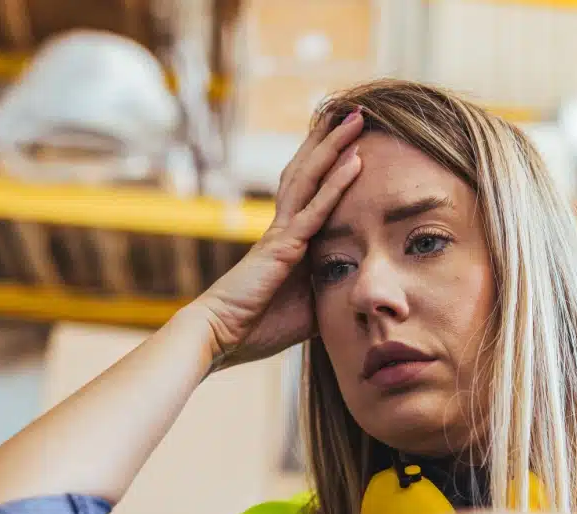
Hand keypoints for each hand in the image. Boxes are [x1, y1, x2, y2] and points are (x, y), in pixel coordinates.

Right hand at [195, 110, 365, 367]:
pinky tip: (354, 162)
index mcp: (289, 240)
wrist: (220, 338)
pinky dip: (336, 184)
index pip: (312, 192)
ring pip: (311, 178)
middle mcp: (284, 227)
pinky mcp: (282, 246)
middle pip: (309, 172)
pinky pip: (315, 210)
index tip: (349, 140)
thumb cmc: (258, 327)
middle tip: (356, 112)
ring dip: (334, 147)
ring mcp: (282, 233)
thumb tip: (356, 292)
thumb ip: (328, 291)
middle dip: (332, 141)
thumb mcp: (307, 308)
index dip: (329, 164)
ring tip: (356, 118)